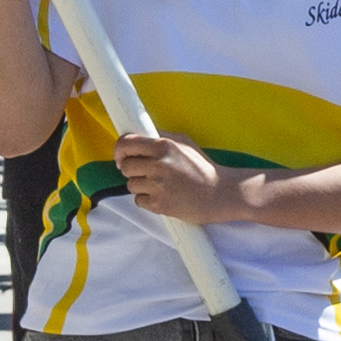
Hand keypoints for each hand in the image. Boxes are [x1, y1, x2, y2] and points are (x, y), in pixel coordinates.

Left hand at [115, 131, 247, 224]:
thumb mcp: (185, 143)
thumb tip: (139, 135)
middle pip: (125, 166)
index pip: (125, 143)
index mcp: (163, 146)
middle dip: (132, 170)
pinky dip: (147, 200)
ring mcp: (158, 186)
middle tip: (145, 173)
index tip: (121, 157)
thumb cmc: (203, 168)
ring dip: (141, 186)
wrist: (220, 194)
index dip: (119, 150)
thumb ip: (161, 138)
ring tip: (159, 185)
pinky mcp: (159, 205)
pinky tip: (163, 196)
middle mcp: (158, 164)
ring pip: (130, 185)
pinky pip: (139, 201)